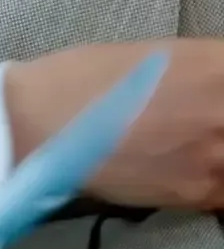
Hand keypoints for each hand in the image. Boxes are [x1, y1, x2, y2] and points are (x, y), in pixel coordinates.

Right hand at [4, 37, 223, 210]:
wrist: (44, 121)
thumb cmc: (86, 78)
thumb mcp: (154, 56)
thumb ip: (199, 72)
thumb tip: (214, 87)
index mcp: (214, 64)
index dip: (221, 93)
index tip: (213, 99)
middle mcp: (223, 107)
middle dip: (218, 119)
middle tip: (194, 122)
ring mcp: (215, 153)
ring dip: (218, 150)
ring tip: (188, 144)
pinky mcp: (198, 192)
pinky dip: (215, 182)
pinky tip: (190, 171)